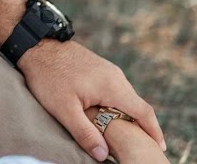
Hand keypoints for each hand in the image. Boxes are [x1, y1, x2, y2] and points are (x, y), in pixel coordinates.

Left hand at [18, 40, 165, 161]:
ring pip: (126, 97)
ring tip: (127, 135)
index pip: (143, 112)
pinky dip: (118, 105)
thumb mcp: (64, 109)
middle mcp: (116, 77)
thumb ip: (85, 133)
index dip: (154, 131)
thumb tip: (104, 155)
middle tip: (142, 146)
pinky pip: (116, 90)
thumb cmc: (48, 76)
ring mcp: (108, 70)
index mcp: (113, 86)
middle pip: (137, 106)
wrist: (36, 44)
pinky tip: (109, 115)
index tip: (160, 148)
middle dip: (142, 127)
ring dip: (129, 116)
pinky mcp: (99, 68)